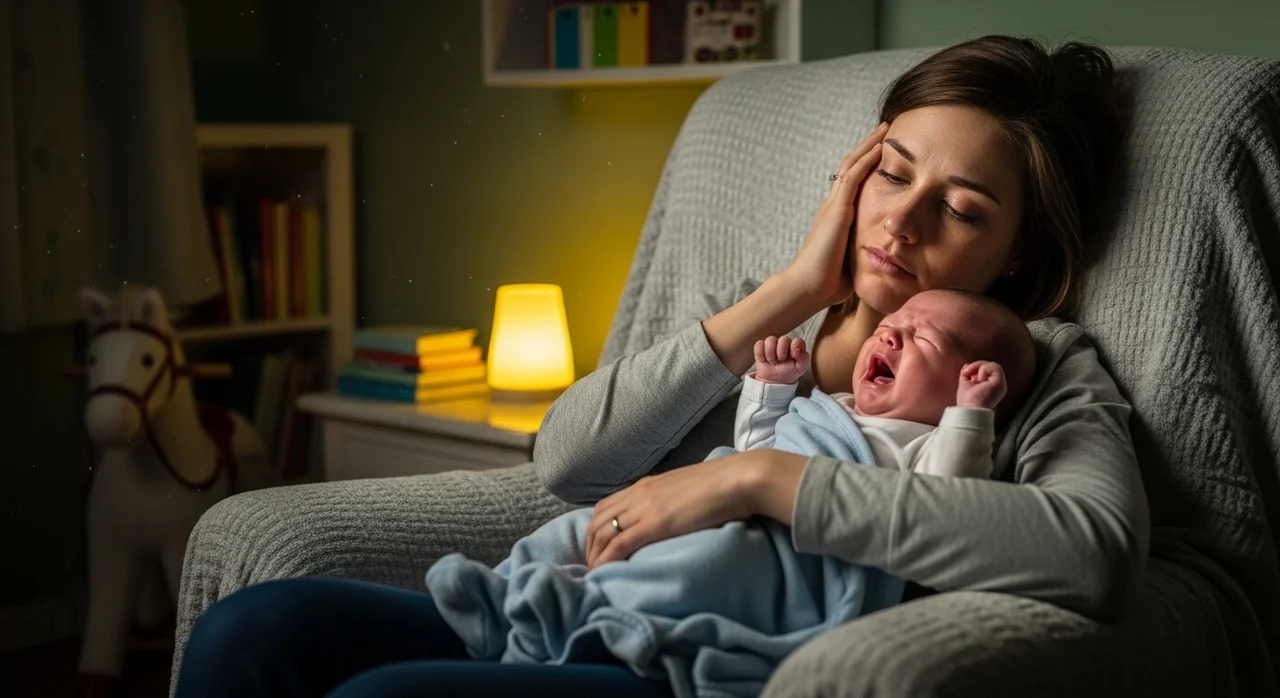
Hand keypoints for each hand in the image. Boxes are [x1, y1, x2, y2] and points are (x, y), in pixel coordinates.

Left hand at [585, 456, 758, 569]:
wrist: (738, 480)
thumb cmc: (722, 486)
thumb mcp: (686, 491)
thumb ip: (671, 502)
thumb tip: (671, 517)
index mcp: (646, 485)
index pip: (606, 507)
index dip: (596, 530)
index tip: (597, 549)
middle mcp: (638, 494)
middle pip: (598, 521)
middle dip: (590, 546)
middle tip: (592, 567)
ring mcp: (645, 507)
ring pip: (602, 533)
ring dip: (594, 556)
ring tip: (595, 576)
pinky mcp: (654, 523)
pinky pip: (618, 544)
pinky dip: (605, 560)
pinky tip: (602, 573)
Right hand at [754, 336, 809, 383]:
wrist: (774, 381)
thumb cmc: (788, 373)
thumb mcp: (800, 368)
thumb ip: (804, 358)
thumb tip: (797, 350)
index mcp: (795, 346)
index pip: (797, 340)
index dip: (795, 346)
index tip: (793, 356)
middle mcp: (784, 343)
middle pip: (783, 338)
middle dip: (781, 352)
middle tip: (780, 360)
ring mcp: (772, 344)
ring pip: (770, 339)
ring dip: (770, 353)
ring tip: (772, 362)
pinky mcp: (761, 348)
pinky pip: (759, 344)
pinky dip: (760, 354)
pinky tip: (764, 360)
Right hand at [780, 123, 888, 307]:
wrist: (808, 288)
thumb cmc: (829, 281)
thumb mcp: (853, 259)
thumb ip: (865, 248)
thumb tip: (886, 254)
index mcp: (837, 215)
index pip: (853, 180)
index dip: (866, 162)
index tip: (884, 149)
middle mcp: (833, 205)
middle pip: (851, 165)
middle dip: (868, 146)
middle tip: (885, 129)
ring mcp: (833, 206)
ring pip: (851, 165)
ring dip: (868, 145)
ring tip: (885, 130)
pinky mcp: (836, 211)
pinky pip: (852, 179)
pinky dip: (865, 161)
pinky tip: (879, 149)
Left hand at [957, 361, 1006, 409]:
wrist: (969, 412)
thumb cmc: (967, 403)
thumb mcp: (965, 384)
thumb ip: (968, 374)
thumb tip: (967, 365)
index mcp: (991, 386)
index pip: (986, 369)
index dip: (975, 369)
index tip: (966, 374)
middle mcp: (998, 385)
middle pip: (988, 366)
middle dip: (975, 366)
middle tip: (967, 374)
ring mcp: (1000, 384)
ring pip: (991, 365)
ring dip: (978, 368)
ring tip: (975, 380)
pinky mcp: (1000, 383)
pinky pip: (994, 366)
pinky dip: (983, 370)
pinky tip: (979, 380)